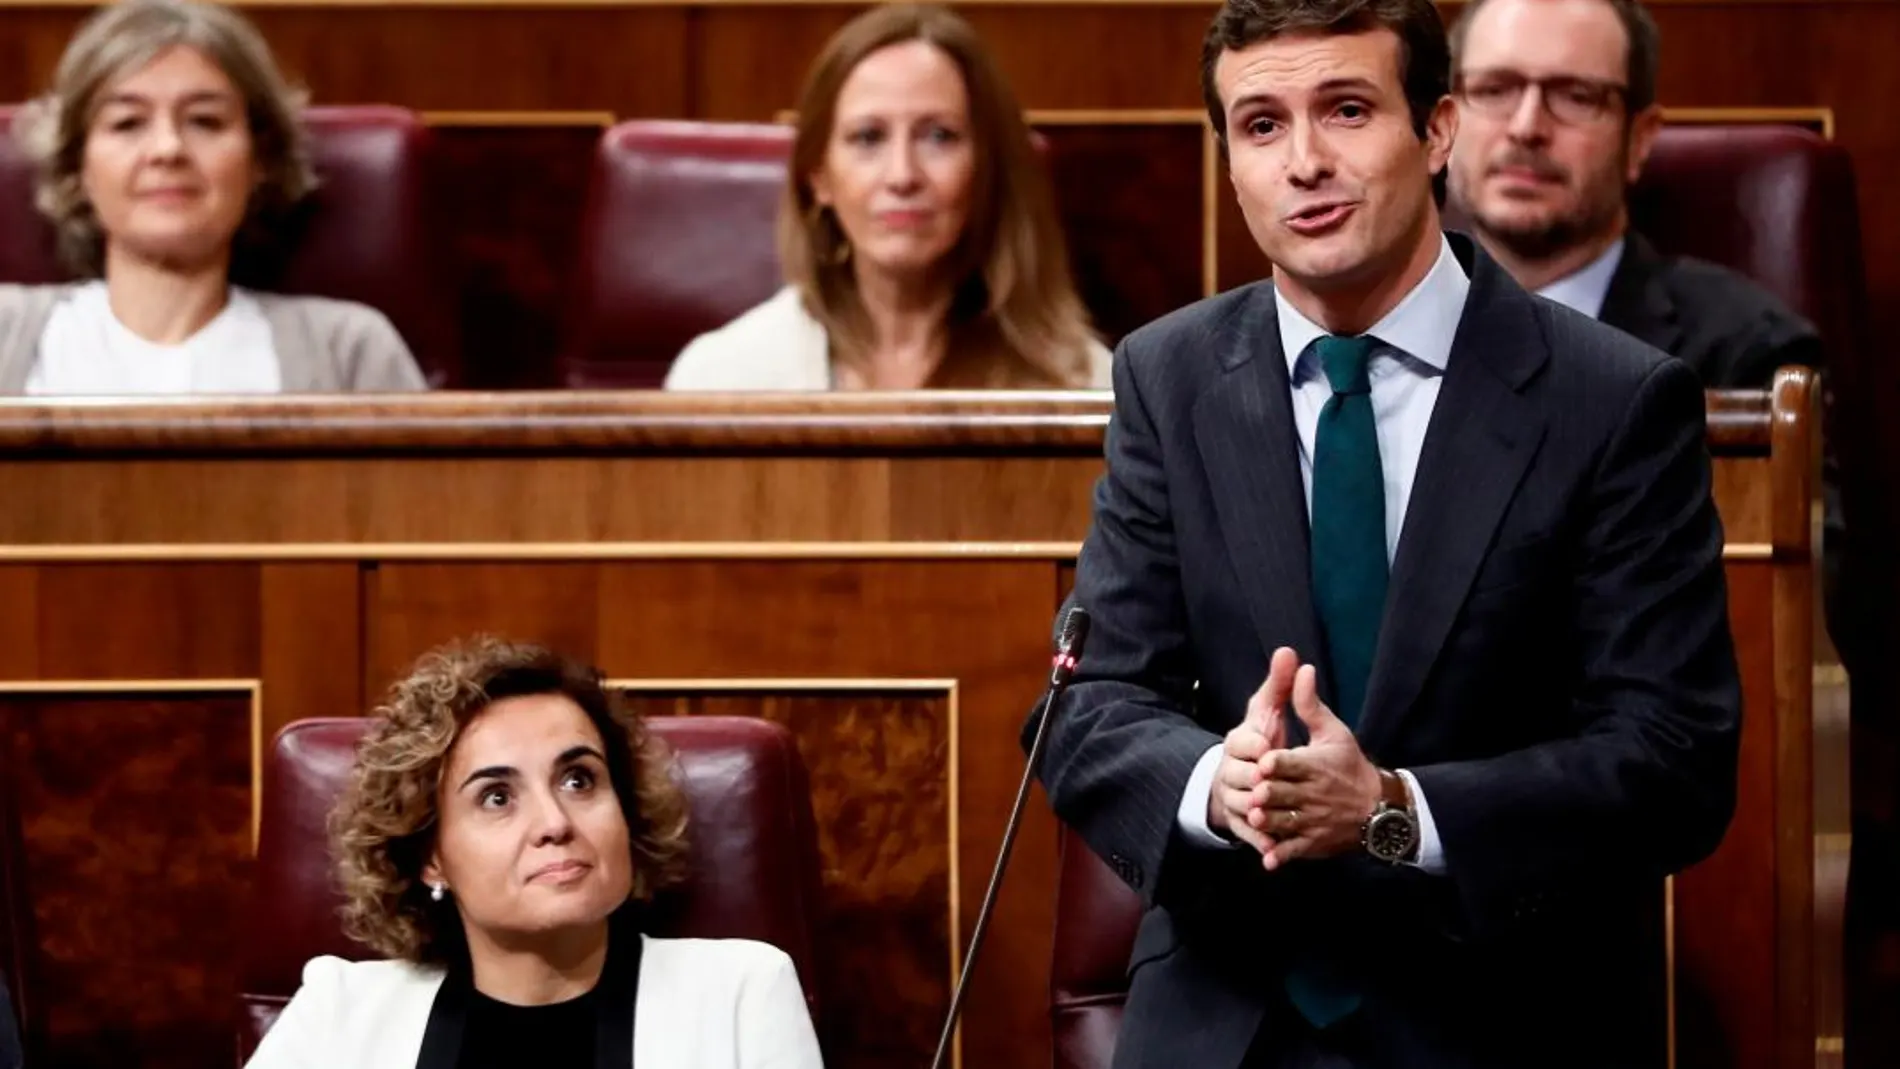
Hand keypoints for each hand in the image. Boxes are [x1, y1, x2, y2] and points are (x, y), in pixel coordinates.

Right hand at [1207, 647, 1296, 853]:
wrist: (1247, 777)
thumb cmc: (1261, 741)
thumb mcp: (1269, 712)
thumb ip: (1280, 684)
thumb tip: (1289, 651)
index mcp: (1238, 742)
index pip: (1240, 741)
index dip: (1254, 745)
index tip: (1268, 746)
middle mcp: (1230, 770)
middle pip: (1235, 774)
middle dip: (1250, 780)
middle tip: (1266, 785)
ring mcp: (1232, 797)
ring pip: (1238, 804)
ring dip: (1251, 811)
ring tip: (1266, 817)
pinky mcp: (1240, 823)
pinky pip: (1247, 833)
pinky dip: (1259, 842)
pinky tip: (1272, 850)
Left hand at [1252, 663, 1382, 870]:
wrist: (1379, 807)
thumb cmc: (1350, 765)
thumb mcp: (1334, 732)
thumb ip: (1310, 704)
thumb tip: (1301, 667)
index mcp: (1316, 766)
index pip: (1292, 764)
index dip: (1276, 764)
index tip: (1263, 763)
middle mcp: (1314, 795)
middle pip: (1286, 794)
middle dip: (1270, 794)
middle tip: (1255, 793)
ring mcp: (1313, 821)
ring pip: (1287, 823)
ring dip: (1271, 823)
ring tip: (1255, 818)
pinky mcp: (1313, 842)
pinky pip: (1295, 850)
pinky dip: (1281, 855)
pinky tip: (1267, 858)